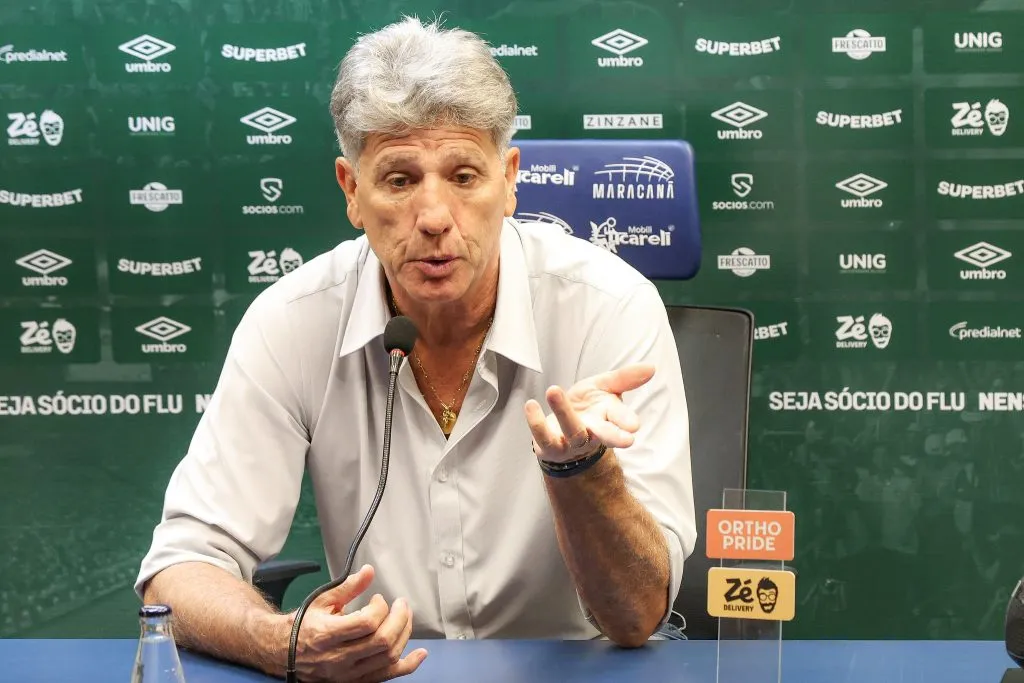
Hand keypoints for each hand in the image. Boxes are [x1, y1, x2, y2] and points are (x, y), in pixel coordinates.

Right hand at [291, 564, 427, 682]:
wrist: (283, 653)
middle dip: (399, 619)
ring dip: (404, 635)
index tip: (378, 598)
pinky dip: (407, 666)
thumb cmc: (304, 624)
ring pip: (387, 657)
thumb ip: (348, 587)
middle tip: (401, 604)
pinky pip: (387, 676)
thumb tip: (369, 571)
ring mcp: (347, 673)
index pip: (366, 623)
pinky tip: (420, 653)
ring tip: (405, 618)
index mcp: (327, 634)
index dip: (380, 608)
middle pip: (382, 641)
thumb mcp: (322, 601)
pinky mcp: (354, 681)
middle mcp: (338, 658)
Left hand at [524, 363, 654, 463]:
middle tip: (627, 440)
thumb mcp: (604, 388)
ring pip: (571, 430)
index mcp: (608, 417)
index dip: (626, 421)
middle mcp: (593, 432)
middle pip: (604, 435)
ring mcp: (571, 442)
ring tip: (553, 389)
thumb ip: (625, 378)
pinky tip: (531, 406)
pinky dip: (536, 422)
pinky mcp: (550, 446)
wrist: (561, 430)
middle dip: (614, 437)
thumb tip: (651, 367)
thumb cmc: (588, 408)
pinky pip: (543, 437)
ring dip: (563, 411)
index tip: (633, 426)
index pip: (620, 419)